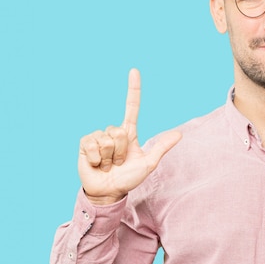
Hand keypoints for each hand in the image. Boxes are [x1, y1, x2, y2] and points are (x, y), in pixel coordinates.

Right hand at [78, 68, 181, 204]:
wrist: (109, 192)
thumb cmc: (128, 178)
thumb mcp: (148, 164)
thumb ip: (161, 148)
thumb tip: (179, 134)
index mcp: (129, 133)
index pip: (132, 107)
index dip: (133, 90)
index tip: (134, 71)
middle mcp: (113, 132)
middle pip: (120, 130)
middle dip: (121, 151)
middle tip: (119, 163)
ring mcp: (98, 137)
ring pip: (107, 138)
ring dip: (109, 157)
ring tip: (108, 165)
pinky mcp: (85, 144)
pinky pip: (93, 144)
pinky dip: (96, 158)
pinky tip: (96, 164)